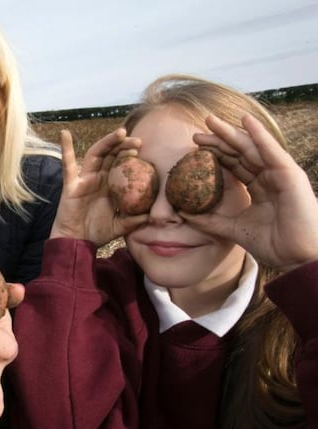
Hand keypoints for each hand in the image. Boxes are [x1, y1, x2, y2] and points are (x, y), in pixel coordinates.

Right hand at [49, 129, 145, 245]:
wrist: (76, 242)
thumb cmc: (97, 233)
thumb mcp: (120, 226)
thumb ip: (134, 220)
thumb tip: (151, 216)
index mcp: (109, 185)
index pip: (121, 163)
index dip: (130, 154)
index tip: (143, 149)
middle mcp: (97, 178)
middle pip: (111, 155)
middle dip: (124, 145)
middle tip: (138, 141)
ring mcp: (84, 179)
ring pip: (96, 154)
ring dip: (108, 142)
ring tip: (120, 133)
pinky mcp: (72, 184)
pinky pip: (68, 165)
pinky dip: (66, 148)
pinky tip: (65, 134)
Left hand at [187, 114, 317, 271]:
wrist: (297, 257)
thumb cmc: (274, 244)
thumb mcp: (233, 229)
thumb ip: (209, 221)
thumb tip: (182, 214)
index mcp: (259, 188)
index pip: (233, 165)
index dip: (215, 155)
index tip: (194, 148)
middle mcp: (269, 177)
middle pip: (240, 153)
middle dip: (218, 140)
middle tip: (196, 131)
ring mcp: (280, 174)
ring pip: (251, 147)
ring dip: (231, 132)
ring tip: (210, 121)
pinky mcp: (289, 174)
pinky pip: (271, 150)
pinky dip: (258, 134)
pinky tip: (245, 120)